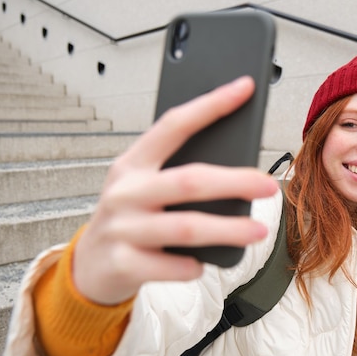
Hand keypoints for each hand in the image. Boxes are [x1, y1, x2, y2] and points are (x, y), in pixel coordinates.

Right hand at [73, 76, 278, 304]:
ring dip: (228, 230)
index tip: (244, 88)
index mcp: (133, 164)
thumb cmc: (129, 219)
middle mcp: (125, 191)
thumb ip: (176, 175)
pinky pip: (172, 266)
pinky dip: (193, 266)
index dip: (211, 105)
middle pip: (189, 180)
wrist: (88, 267)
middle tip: (267, 186)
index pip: (175, 125)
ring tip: (259, 231)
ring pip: (187, 227)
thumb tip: (236, 170)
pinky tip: (202, 263)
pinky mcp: (123, 263)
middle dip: (235, 182)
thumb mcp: (142, 188)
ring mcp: (122, 228)